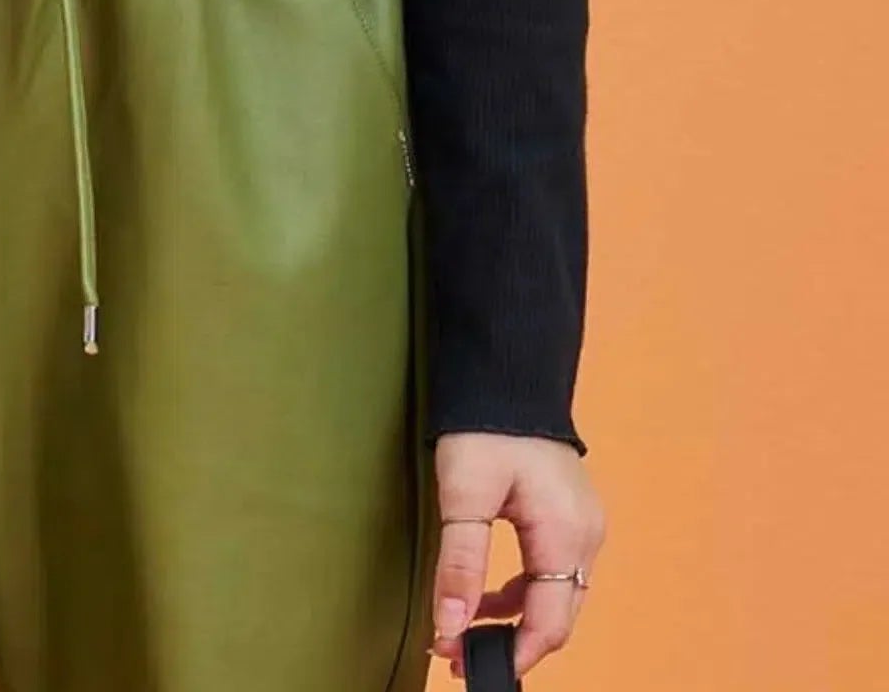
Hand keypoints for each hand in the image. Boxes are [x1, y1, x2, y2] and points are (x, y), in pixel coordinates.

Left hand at [430, 431, 604, 676]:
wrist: (508, 372)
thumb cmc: (487, 426)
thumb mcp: (465, 494)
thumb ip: (460, 564)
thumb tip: (450, 625)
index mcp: (566, 534)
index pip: (549, 623)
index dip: (512, 655)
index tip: (467, 666)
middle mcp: (584, 536)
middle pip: (556, 615)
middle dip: (510, 642)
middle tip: (457, 653)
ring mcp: (581, 525)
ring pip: (553, 595)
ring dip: (512, 619)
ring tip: (462, 629)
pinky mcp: (568, 516)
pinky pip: (550, 570)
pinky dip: (520, 592)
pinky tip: (485, 595)